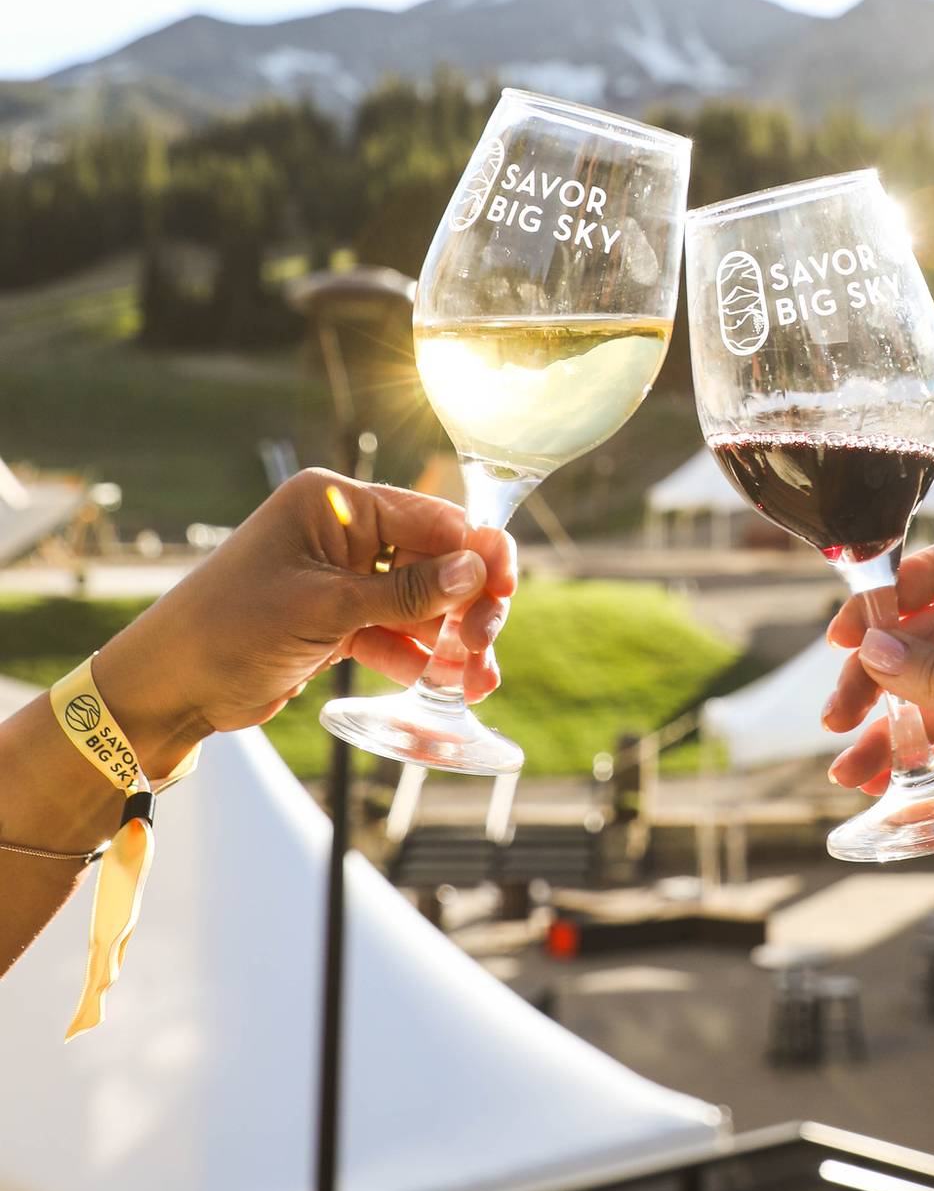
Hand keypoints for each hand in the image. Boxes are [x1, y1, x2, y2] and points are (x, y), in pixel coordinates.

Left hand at [95, 469, 516, 773]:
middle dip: (465, 605)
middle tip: (483, 649)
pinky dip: (419, 657)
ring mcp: (340, 579)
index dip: (476, 553)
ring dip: (449, 640)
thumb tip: (474, 571)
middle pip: (432, 561)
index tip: (507, 590)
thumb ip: (405, 593)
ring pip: (418, 602)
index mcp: (336, 503)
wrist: (168, 687)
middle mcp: (343, 533)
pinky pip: (393, 632)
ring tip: (477, 682)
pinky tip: (447, 685)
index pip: (429, 517)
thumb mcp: (325, 608)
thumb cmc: (230, 628)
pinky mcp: (335, 622)